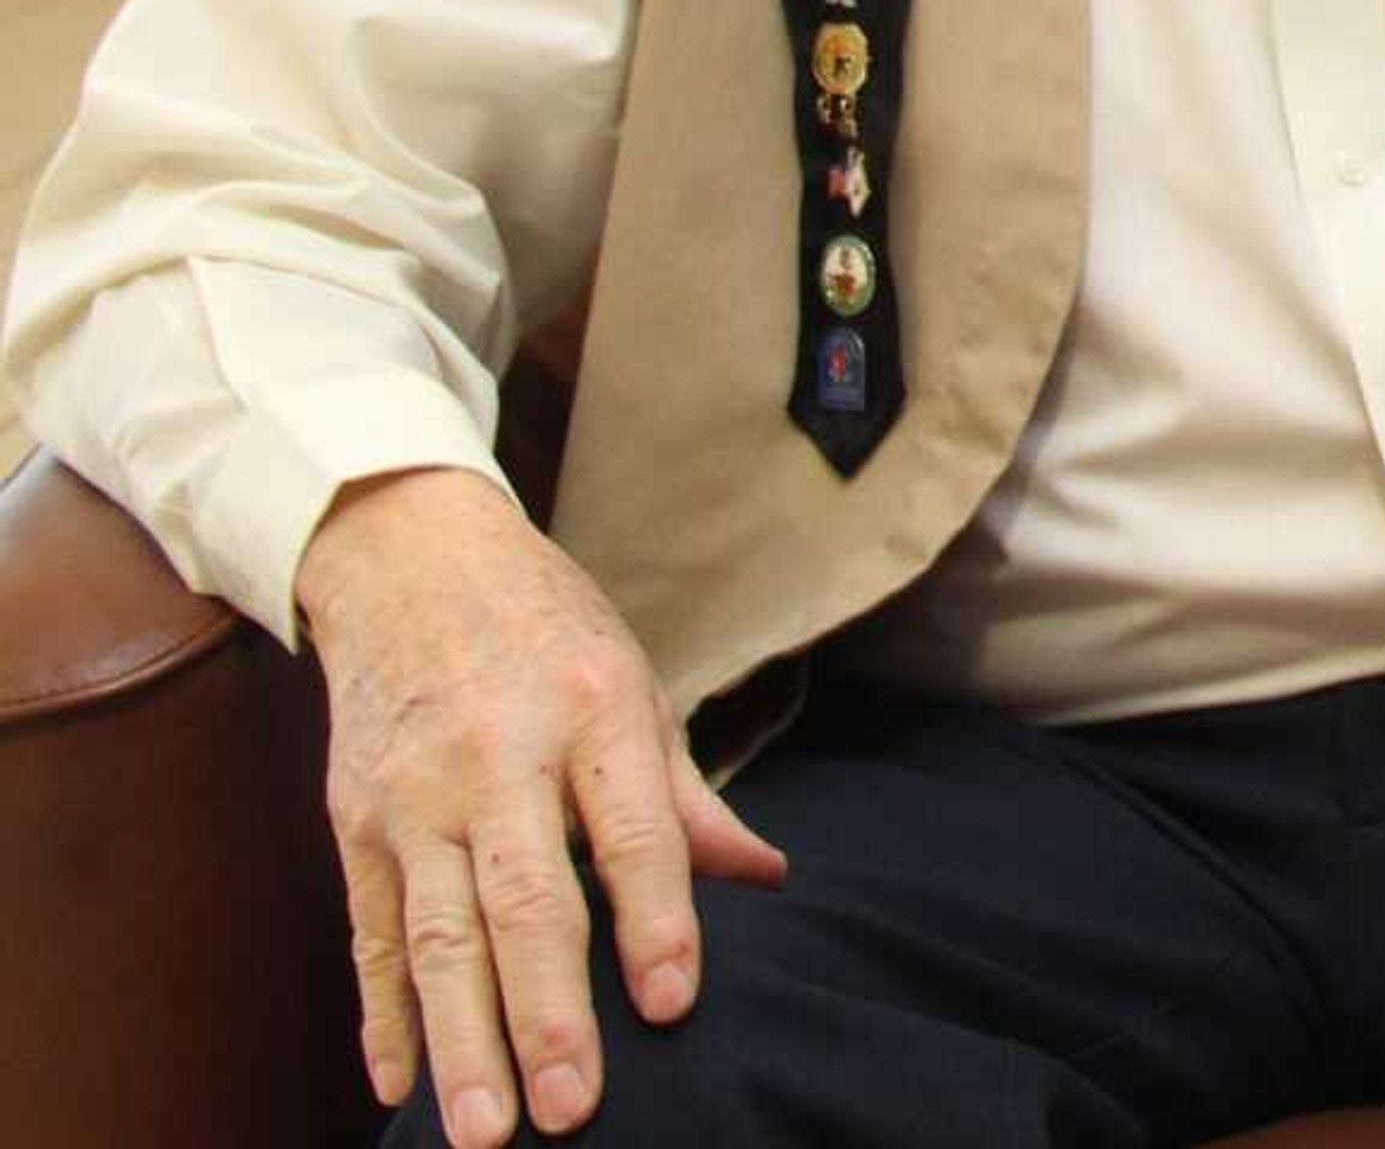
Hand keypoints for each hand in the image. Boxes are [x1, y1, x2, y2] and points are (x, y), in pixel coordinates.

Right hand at [296, 467, 787, 1145]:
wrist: (410, 558)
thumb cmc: (547, 631)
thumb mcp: (635, 685)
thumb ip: (688, 797)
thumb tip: (765, 876)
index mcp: (592, 711)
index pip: (633, 832)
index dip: (656, 921)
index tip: (670, 1006)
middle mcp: (499, 756)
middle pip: (525, 899)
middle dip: (547, 1013)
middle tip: (571, 1108)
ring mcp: (414, 793)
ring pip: (437, 934)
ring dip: (462, 1040)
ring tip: (486, 1129)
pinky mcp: (352, 822)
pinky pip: (370, 932)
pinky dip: (381, 1015)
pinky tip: (398, 1084)